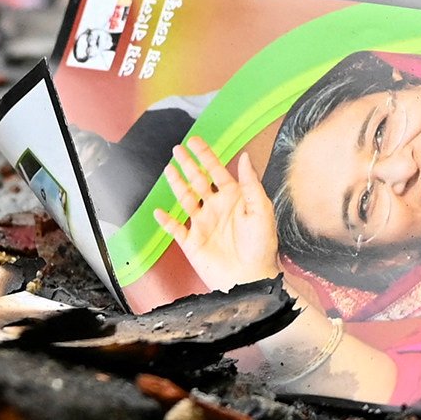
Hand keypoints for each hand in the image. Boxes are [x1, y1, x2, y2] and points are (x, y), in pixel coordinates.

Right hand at [161, 134, 280, 288]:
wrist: (251, 278)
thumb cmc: (261, 246)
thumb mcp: (261, 211)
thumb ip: (250, 184)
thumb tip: (244, 157)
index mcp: (234, 198)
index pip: (216, 172)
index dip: (206, 156)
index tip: (195, 141)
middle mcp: (216, 208)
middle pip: (198, 181)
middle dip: (188, 165)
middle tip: (177, 149)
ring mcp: (203, 224)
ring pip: (185, 200)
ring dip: (176, 185)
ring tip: (169, 170)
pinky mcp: (192, 242)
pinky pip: (175, 229)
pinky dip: (166, 221)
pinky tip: (159, 211)